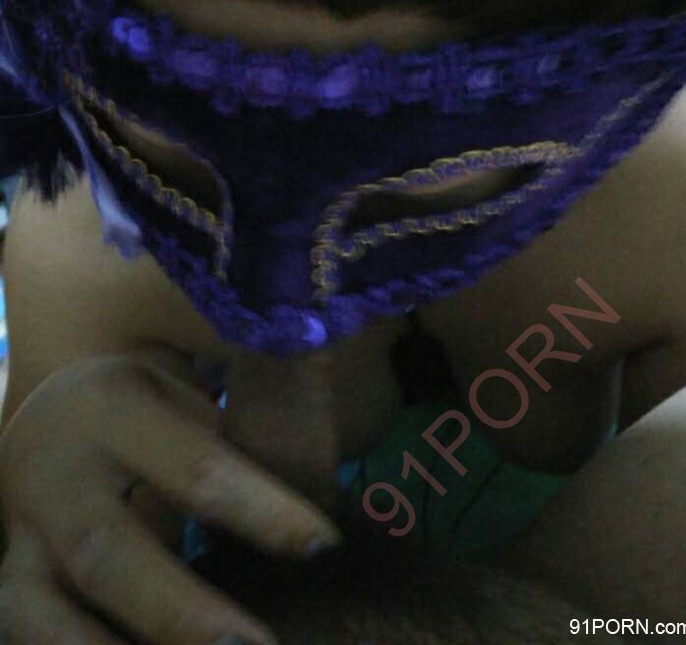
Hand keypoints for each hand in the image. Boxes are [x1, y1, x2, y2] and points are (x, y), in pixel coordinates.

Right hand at [0, 350, 341, 643]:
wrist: (49, 422)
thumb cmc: (144, 410)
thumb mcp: (186, 391)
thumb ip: (247, 410)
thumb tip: (326, 406)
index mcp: (110, 407)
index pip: (194, 467)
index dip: (262, 511)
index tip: (324, 547)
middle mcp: (55, 473)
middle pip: (109, 555)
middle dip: (182, 614)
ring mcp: (21, 536)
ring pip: (41, 615)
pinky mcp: (9, 582)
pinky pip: (27, 634)